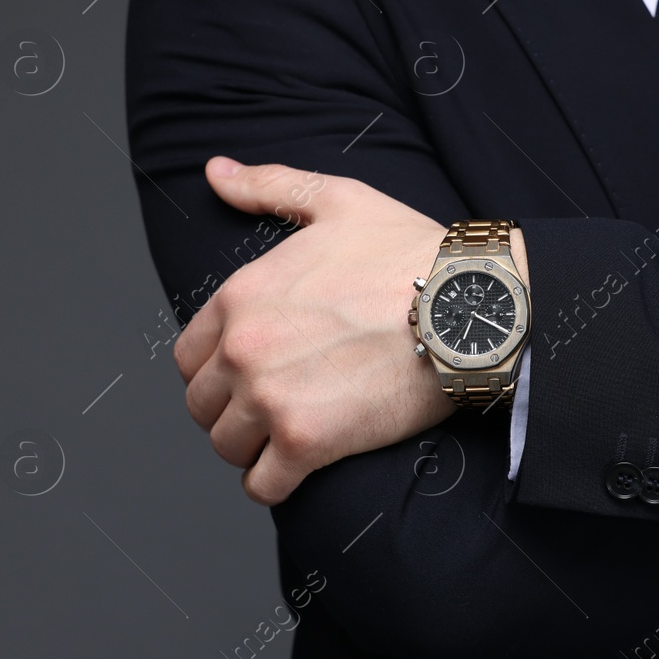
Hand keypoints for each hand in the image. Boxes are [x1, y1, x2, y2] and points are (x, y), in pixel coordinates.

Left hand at [172, 158, 456, 504]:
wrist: (469, 305)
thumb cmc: (412, 253)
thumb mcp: (339, 201)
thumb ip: (270, 187)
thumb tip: (215, 173)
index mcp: (241, 296)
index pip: (189, 356)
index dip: (218, 370)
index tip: (253, 375)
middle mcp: (244, 348)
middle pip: (203, 406)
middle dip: (233, 412)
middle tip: (276, 410)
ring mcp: (271, 397)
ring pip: (228, 447)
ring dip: (253, 449)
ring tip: (288, 440)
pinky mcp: (307, 441)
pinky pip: (262, 485)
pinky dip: (274, 484)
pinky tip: (297, 471)